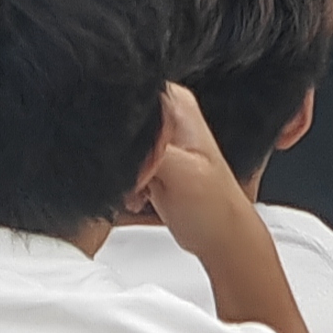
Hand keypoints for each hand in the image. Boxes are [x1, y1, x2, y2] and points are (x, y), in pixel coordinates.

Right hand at [130, 84, 315, 332]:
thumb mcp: (181, 172)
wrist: (219, 239)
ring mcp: (155, 139)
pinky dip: (120, 182)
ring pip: (114, 145)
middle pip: (117, 121)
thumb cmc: (215, 207)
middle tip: (138, 175)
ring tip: (142, 187)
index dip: (120, 123)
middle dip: (117, 152)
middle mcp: (164, 116)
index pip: (131, 93)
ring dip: (119, 170)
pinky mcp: (145, 162)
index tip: (131, 153)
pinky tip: (138, 195)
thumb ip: (147, 147)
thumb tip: (116, 134)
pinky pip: (116, 164)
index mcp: (175, 104)